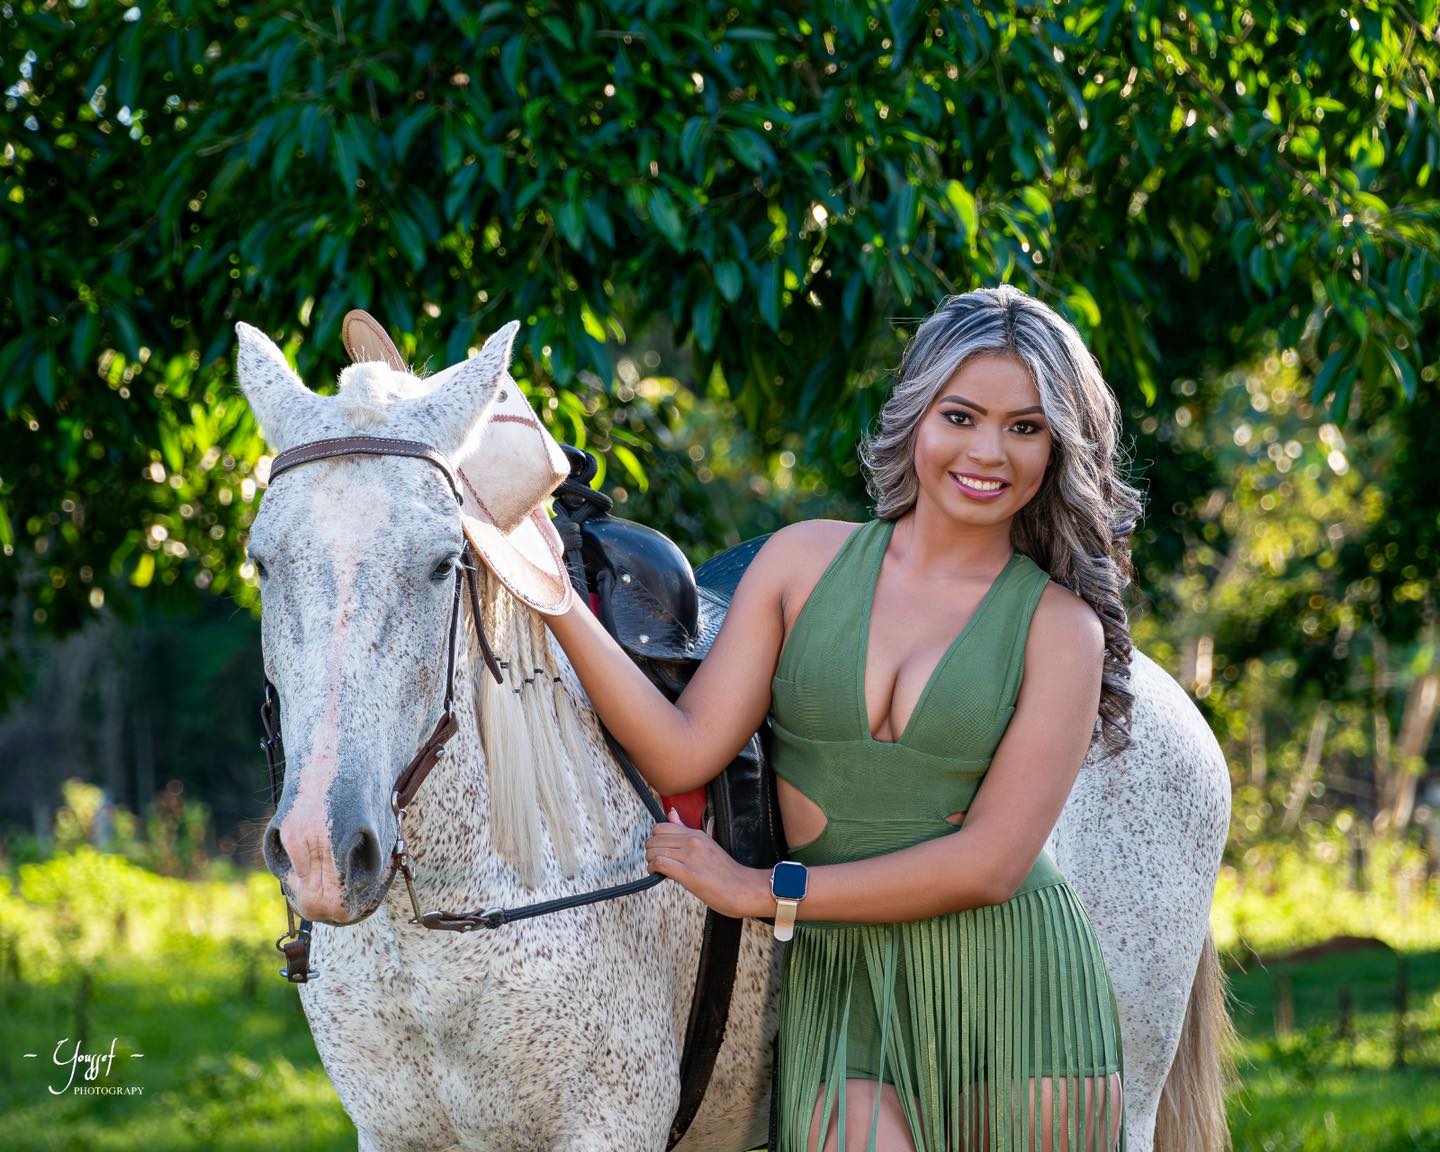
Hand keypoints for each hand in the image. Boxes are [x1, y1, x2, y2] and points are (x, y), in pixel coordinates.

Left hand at [645, 807, 768, 919]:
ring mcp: (690, 856)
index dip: (656, 839)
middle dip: (651, 850)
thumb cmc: (725, 871)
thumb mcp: (707, 844)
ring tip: (658, 869)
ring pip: (654, 851)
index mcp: (696, 834)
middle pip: (654, 838)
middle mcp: (692, 841)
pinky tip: (658, 874)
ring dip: (651, 861)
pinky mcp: (688, 873)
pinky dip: (653, 869)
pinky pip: (659, 864)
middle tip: (657, 860)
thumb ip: (685, 829)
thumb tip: (671, 812)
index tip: (660, 849)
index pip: (662, 826)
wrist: (742, 888)